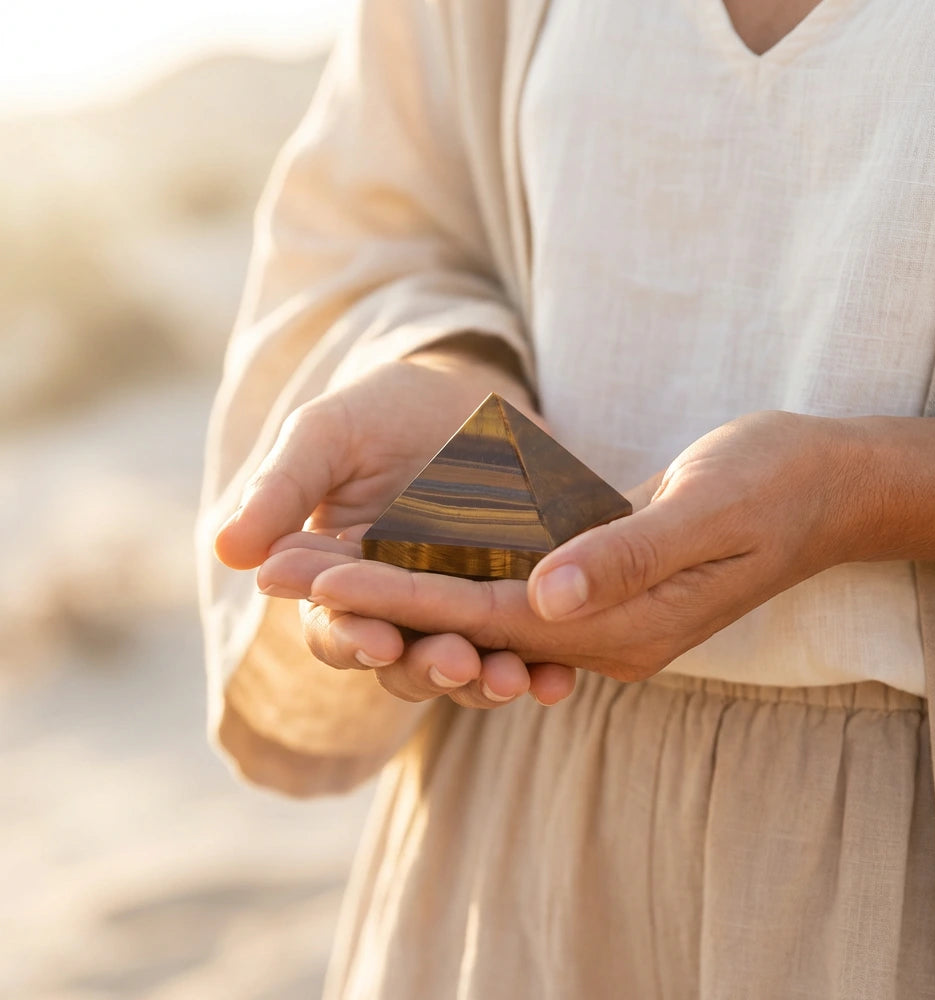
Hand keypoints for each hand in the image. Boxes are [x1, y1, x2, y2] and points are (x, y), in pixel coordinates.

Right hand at [215, 340, 577, 707]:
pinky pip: (528, 647)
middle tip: (457, 663)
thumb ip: (284, 488)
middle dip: (428, 669)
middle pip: (404, 662)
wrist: (469, 393)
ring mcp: (461, 609)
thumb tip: (228, 550)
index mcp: (341, 580)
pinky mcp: (519, 601)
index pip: (336, 627)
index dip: (352, 640)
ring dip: (486, 682)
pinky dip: (542, 669)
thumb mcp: (327, 435)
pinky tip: (558, 680)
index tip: (377, 640)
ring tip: (514, 679)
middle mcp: (399, 609)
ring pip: (466, 666)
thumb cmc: (381, 412)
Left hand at [263, 411, 865, 681]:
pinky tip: (387, 558)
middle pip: (458, 618)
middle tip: (272, 570)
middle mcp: (596, 632)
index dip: (394, 593)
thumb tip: (541, 595)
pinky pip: (503, 589)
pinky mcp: (594, 586)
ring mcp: (595, 614)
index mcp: (617, 624)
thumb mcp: (711, 508)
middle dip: (366, 595)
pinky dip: (439, 576)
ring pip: (470, 607)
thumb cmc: (775, 484)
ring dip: (389, 586)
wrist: (826, 487)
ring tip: (307, 565)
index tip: (314, 574)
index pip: (481, 613)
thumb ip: (626, 555)